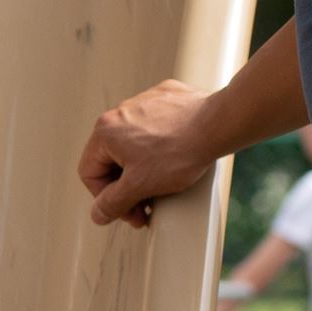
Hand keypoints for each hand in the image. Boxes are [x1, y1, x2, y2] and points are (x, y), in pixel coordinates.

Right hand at [78, 80, 215, 228]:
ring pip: (133, 144)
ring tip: (163, 182)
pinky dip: (161, 145)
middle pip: (112, 159)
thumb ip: (111, 204)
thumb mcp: (139, 187)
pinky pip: (155, 127)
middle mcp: (120, 112)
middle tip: (144, 204)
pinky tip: (176, 157)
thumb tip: (98, 213)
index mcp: (105, 131)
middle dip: (127, 186)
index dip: (105, 198)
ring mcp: (144, 101)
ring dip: (143, 168)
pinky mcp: (167, 97)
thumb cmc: (180, 150)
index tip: (125, 208)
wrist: (221, 123)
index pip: (90, 174)